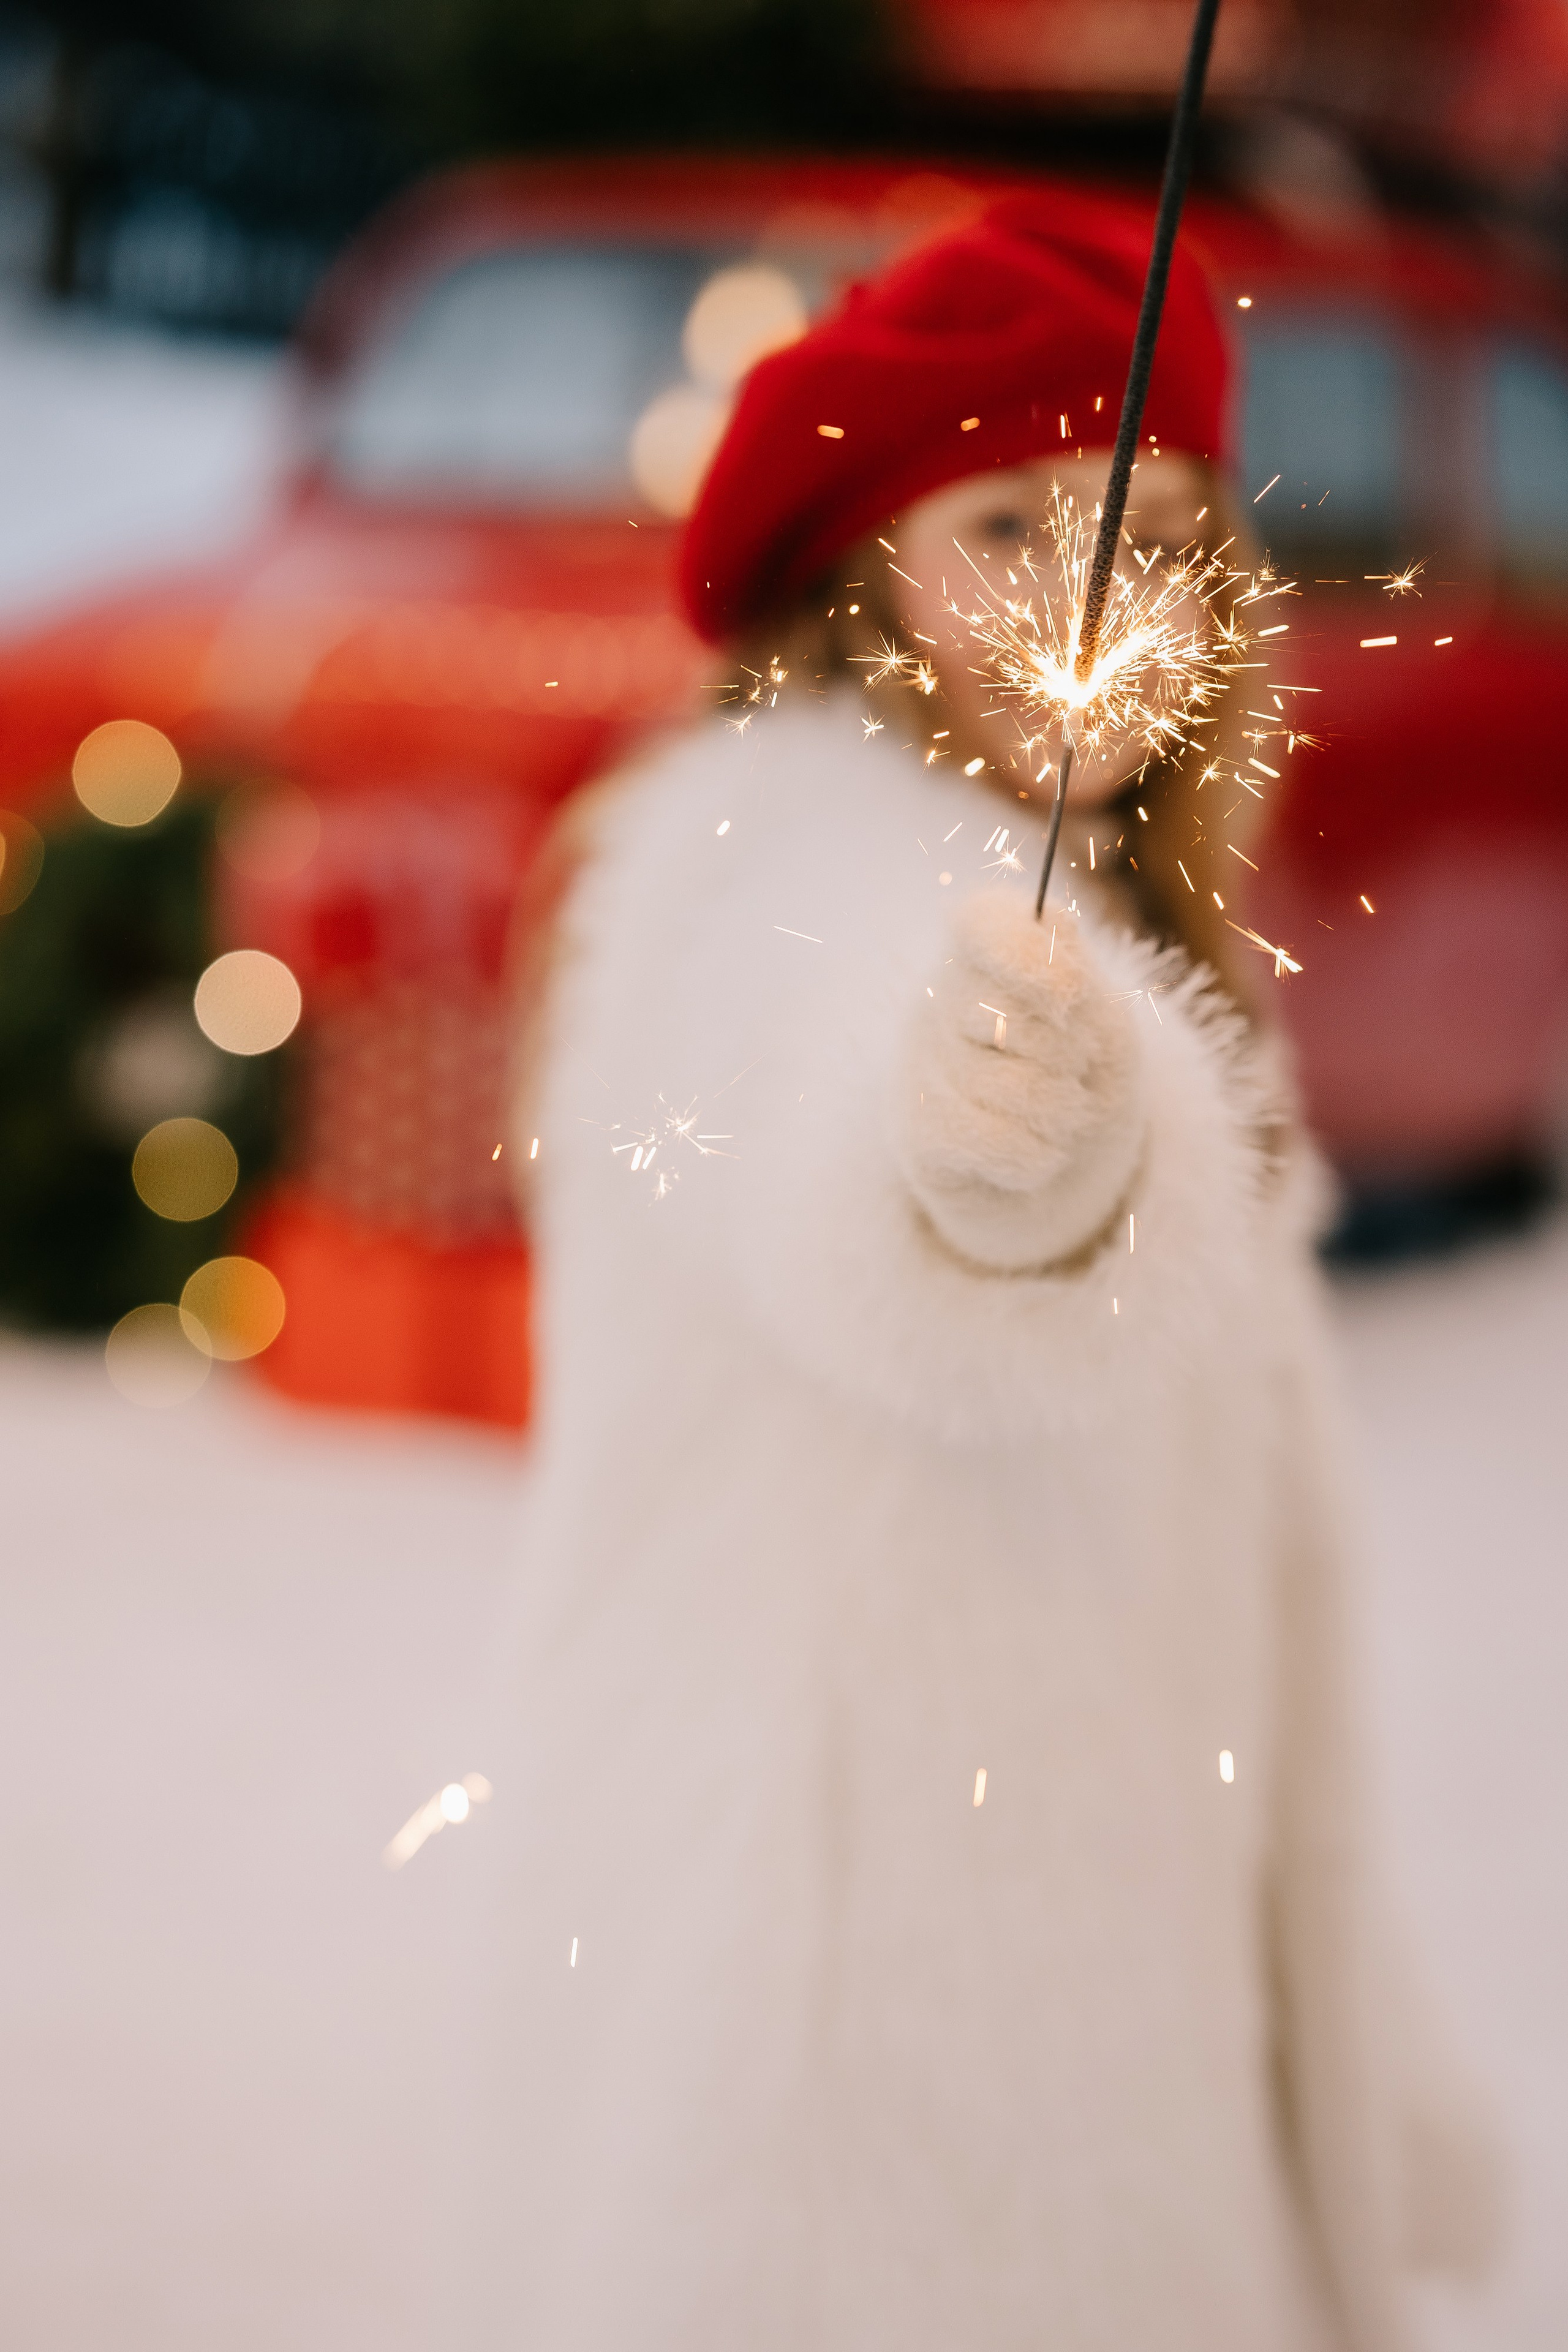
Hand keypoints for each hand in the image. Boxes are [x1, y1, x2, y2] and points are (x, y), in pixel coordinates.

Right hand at [891, 892, 1144, 1271]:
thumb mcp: (1101, 1011)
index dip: (1028, 959)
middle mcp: (940, 996)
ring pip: (1010, 1088)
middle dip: (1069, 1055)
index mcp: (986, 947)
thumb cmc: (1082, 1069)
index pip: (984, 924)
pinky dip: (1036, 1155)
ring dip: (1062, 1113)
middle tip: (1076, 1069)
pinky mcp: (917, 1131)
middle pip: (1010, 1017)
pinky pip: (992, 1141)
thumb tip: (1056, 952)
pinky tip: (1036, 1152)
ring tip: (1061, 1114)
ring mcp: (921, 1064)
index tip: (1070, 997)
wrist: (1059, 1154)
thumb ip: (1075, 977)